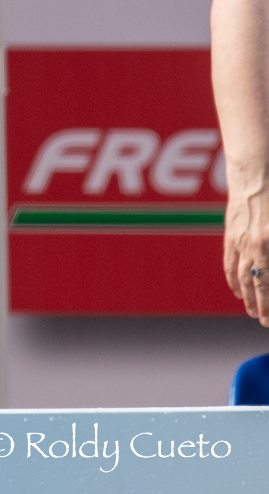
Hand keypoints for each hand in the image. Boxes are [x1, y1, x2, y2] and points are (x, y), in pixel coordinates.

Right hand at [227, 187, 268, 323]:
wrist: (255, 173)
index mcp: (266, 244)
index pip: (268, 282)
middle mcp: (251, 245)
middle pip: (254, 283)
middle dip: (259, 304)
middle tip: (262, 321)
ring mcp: (238, 240)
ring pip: (240, 274)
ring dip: (246, 295)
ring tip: (251, 310)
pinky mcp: (230, 234)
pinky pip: (229, 261)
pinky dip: (232, 278)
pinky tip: (236, 288)